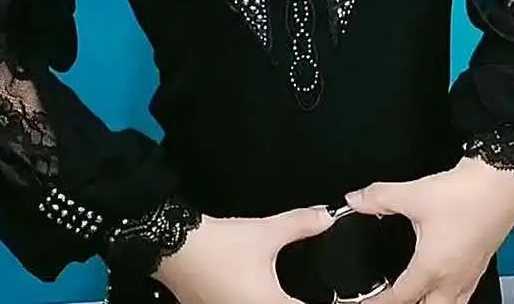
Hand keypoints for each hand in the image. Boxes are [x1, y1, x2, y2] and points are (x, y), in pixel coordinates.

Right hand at [154, 205, 334, 303]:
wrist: (173, 247)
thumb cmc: (221, 245)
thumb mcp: (265, 232)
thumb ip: (300, 224)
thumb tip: (328, 217)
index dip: (329, 302)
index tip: (339, 297)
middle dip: (302, 299)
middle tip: (314, 288)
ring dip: (279, 301)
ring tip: (289, 289)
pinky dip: (260, 301)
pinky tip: (259, 291)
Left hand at [345, 158, 513, 303]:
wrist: (503, 183)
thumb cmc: (465, 194)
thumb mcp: (414, 194)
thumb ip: (379, 198)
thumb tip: (355, 200)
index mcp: (432, 268)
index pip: (402, 298)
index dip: (380, 303)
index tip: (367, 303)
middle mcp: (454, 278)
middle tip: (391, 298)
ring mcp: (471, 273)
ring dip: (432, 303)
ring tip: (417, 296)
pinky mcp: (482, 262)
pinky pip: (464, 292)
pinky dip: (450, 295)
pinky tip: (444, 279)